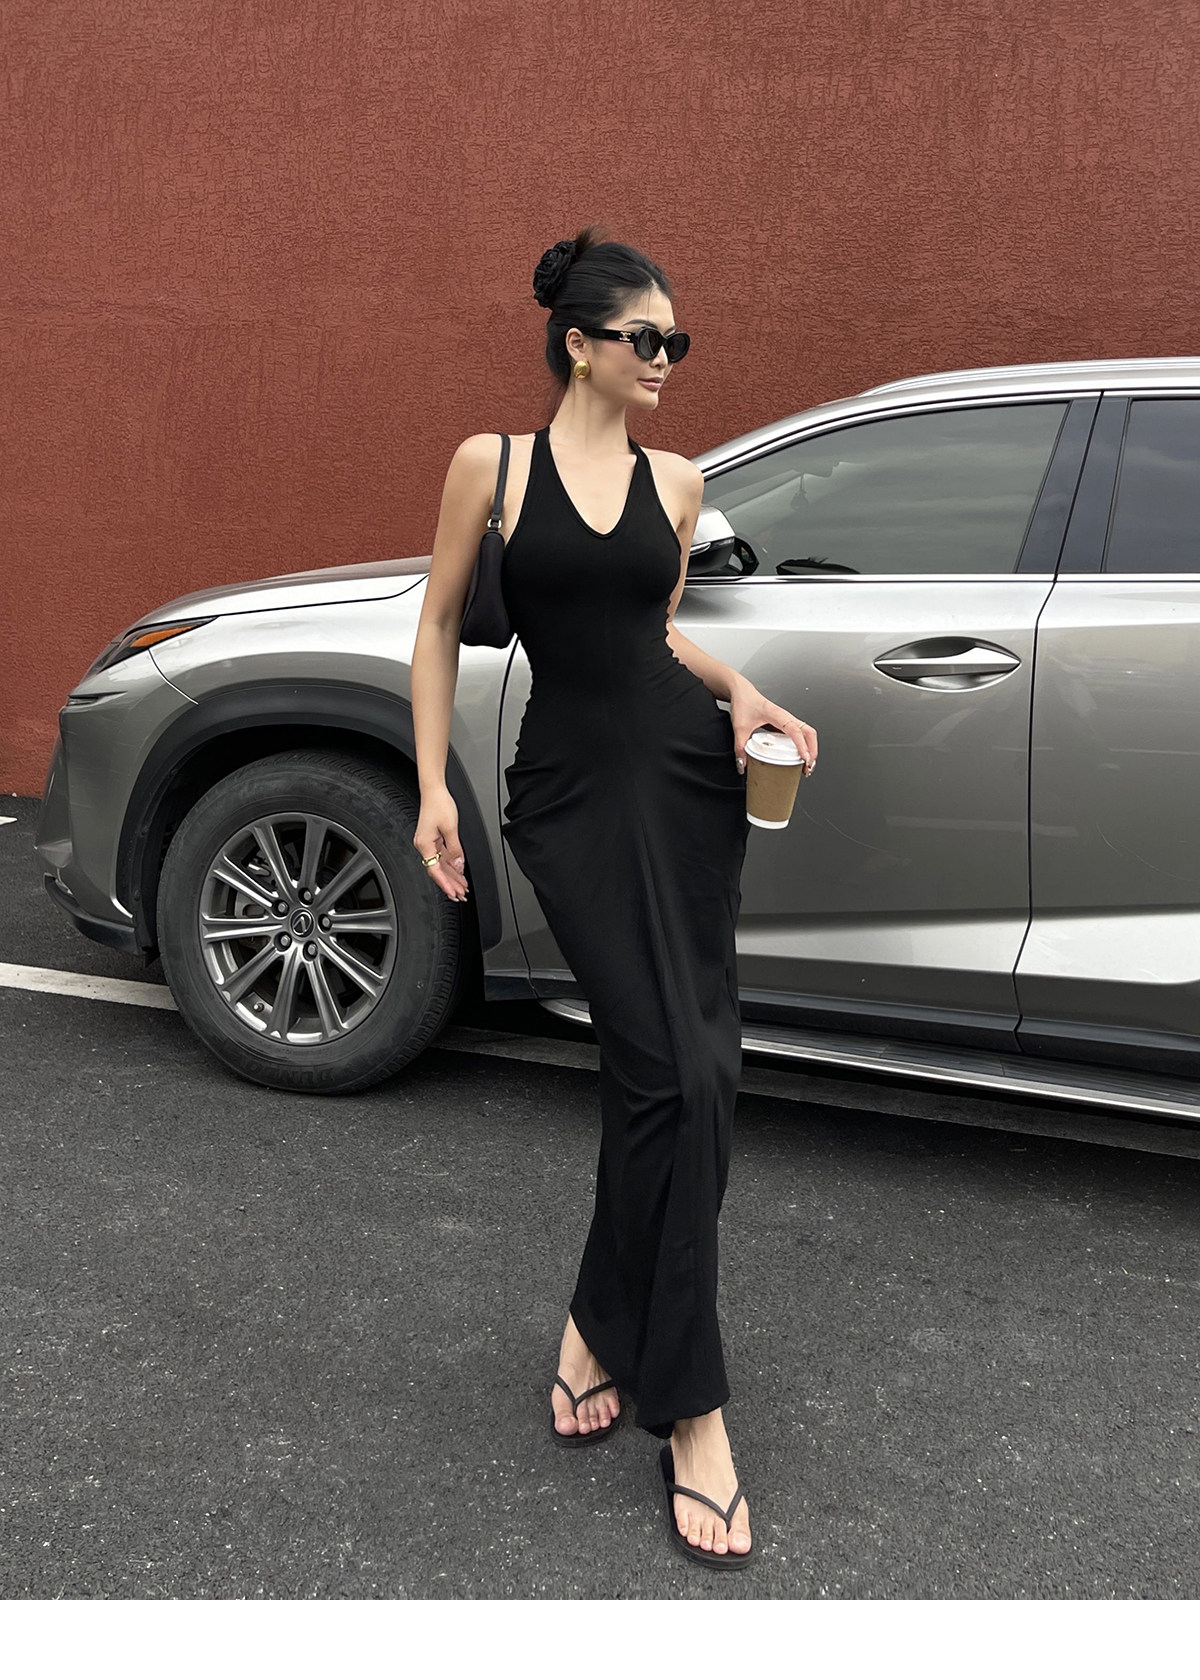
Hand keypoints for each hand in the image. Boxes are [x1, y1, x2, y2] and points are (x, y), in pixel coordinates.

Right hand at [414, 787, 469, 901]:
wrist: (433, 790)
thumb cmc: (439, 804)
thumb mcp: (451, 828)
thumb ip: (455, 849)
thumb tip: (458, 865)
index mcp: (424, 845)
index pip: (435, 871)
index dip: (445, 884)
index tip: (453, 893)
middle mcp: (424, 846)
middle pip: (438, 870)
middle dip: (450, 884)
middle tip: (460, 895)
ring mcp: (428, 843)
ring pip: (441, 865)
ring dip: (452, 876)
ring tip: (462, 887)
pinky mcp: (433, 839)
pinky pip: (442, 856)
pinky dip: (451, 865)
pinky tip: (458, 872)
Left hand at [728, 684, 817, 777]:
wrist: (742, 691)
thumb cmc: (744, 702)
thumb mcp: (739, 727)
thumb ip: (740, 747)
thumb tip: (742, 765)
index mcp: (777, 715)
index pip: (795, 731)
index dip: (802, 746)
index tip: (805, 759)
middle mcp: (786, 717)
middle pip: (809, 732)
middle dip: (813, 750)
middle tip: (808, 766)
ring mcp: (787, 719)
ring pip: (807, 733)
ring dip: (811, 748)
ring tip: (806, 764)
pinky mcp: (785, 723)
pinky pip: (800, 734)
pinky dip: (804, 745)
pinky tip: (798, 756)